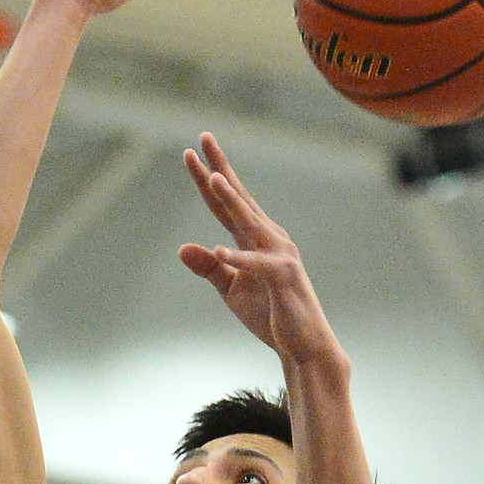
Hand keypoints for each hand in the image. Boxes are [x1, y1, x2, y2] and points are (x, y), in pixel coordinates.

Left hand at [179, 134, 338, 363]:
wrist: (303, 345)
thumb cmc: (270, 313)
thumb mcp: (231, 289)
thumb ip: (209, 267)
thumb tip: (181, 247)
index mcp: (255, 238)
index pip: (226, 203)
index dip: (207, 178)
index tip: (190, 153)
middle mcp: (269, 237)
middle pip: (238, 199)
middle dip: (220, 169)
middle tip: (203, 138)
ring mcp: (279, 255)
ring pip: (249, 223)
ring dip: (230, 201)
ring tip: (212, 179)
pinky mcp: (284, 279)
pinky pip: (258, 266)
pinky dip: (240, 260)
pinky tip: (221, 252)